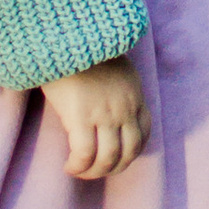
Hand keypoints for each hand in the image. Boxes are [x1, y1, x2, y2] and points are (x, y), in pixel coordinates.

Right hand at [41, 55, 148, 179]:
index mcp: (134, 95)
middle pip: (128, 153)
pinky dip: (78, 166)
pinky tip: (69, 167)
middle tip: (94, 170)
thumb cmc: (82, 48)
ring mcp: (105, 114)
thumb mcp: (113, 64)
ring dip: (94, 172)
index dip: (129, 153)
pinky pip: (84, 154)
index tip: (114, 157)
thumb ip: (116, 86)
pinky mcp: (81, 117)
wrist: (65, 36)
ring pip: (108, 158)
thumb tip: (104, 101)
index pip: (143, 134)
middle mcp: (124, 108)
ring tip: (79, 171)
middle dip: (112, 168)